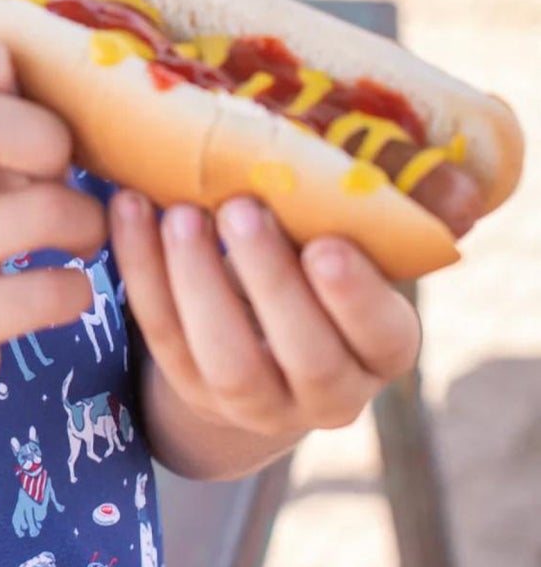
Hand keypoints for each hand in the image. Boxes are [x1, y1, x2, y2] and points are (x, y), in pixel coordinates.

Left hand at [110, 189, 421, 449]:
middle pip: (307, 356)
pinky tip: (131, 210)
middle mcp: (330, 393)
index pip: (382, 335)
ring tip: (181, 213)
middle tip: (242, 208)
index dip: (355, 297)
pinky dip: (143, 272)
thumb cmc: (322, 261)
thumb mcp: (358, 240)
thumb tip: (434, 163)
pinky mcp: (191, 388)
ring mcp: (256, 404)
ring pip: (227, 362)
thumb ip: (376, 208)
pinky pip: (163, 336)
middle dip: (271, 281)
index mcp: (383, 348)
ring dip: (199, 282)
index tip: (325, 243)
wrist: (265, 333)